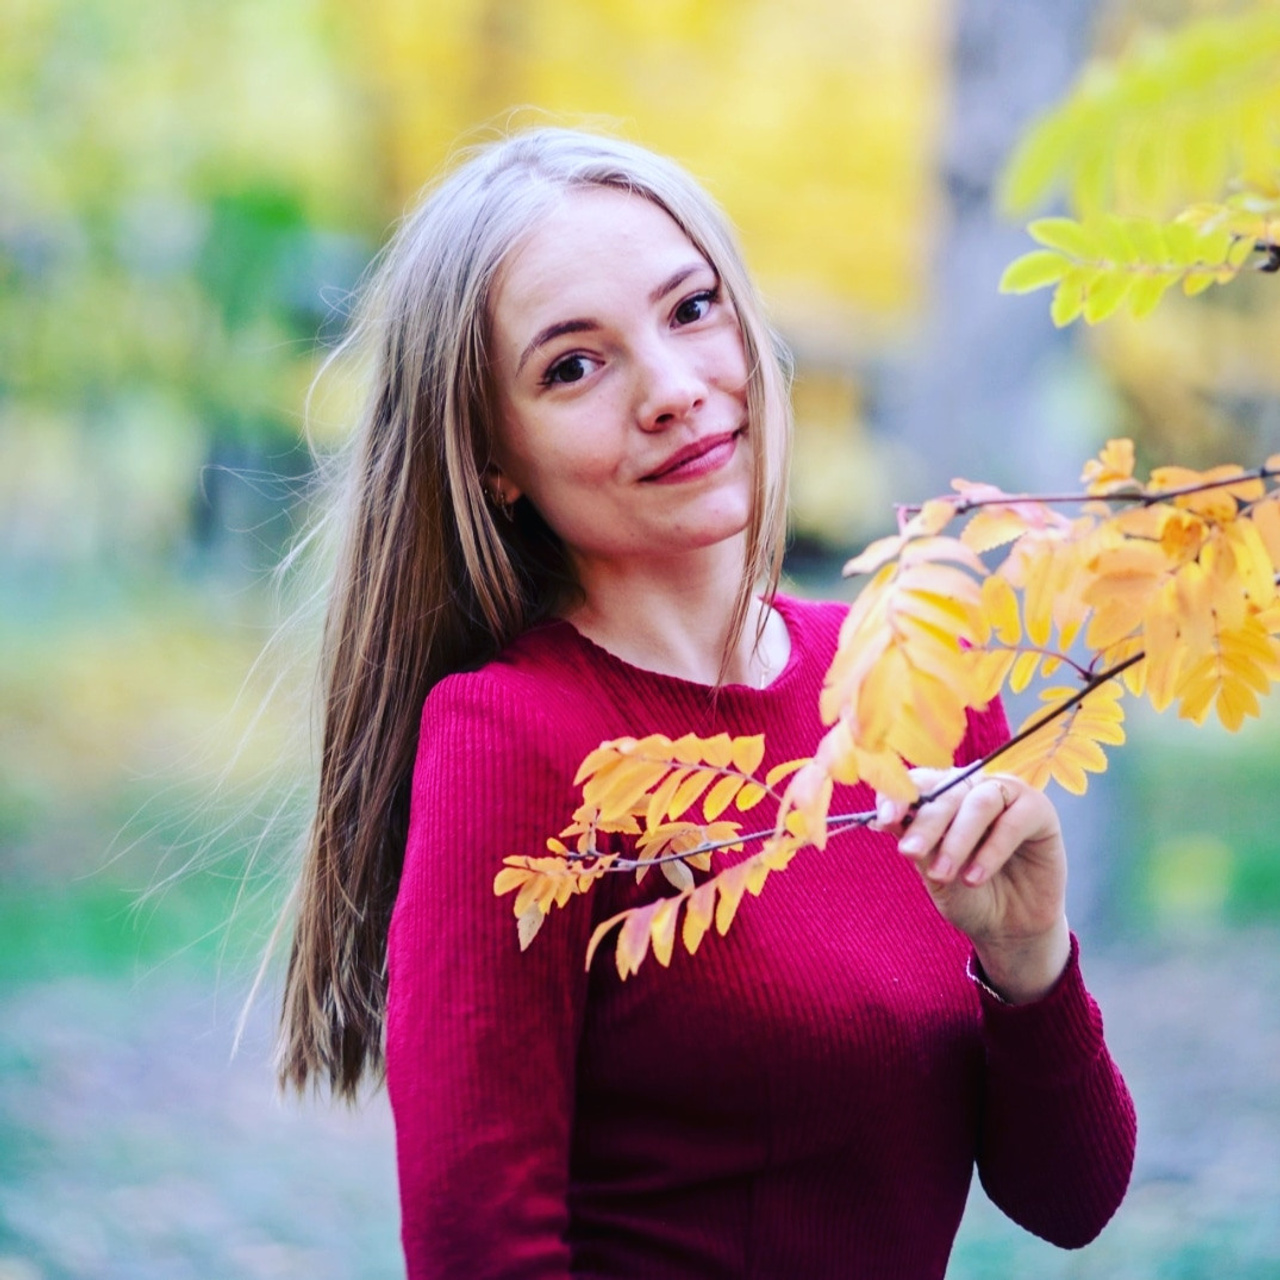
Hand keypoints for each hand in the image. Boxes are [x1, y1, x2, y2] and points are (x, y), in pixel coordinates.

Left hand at [874, 768, 1070, 1003]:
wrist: (1009, 929)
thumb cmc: (967, 896)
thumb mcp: (935, 874)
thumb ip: (917, 845)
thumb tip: (884, 819)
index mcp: (941, 794)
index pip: (917, 782)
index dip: (899, 796)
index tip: (884, 819)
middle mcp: (972, 786)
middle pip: (945, 792)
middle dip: (926, 825)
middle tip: (909, 852)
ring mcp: (1007, 794)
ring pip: (979, 803)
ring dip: (958, 840)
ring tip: (944, 874)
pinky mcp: (1038, 810)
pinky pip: (1013, 821)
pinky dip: (992, 850)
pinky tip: (975, 876)